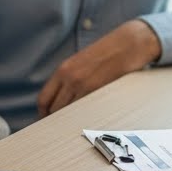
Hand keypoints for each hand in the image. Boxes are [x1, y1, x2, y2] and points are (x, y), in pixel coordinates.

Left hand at [37, 19, 161, 116]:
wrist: (128, 43)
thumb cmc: (108, 52)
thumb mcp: (81, 61)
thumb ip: (69, 77)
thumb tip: (62, 98)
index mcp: (63, 69)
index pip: (43, 98)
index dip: (43, 113)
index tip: (46, 120)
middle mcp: (69, 77)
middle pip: (54, 109)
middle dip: (56, 119)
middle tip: (60, 127)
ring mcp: (83, 84)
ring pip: (69, 112)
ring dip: (70, 120)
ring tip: (75, 124)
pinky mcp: (98, 90)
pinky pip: (84, 110)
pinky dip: (84, 116)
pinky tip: (89, 117)